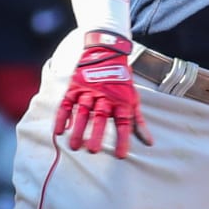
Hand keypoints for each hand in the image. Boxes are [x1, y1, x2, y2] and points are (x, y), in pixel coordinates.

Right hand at [53, 30, 153, 158]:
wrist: (106, 52)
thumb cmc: (121, 81)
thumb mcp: (132, 99)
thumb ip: (138, 122)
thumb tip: (149, 142)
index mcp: (120, 100)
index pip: (123, 122)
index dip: (122, 138)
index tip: (120, 155)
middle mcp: (104, 96)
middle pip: (101, 117)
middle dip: (97, 134)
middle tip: (92, 151)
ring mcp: (88, 91)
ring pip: (82, 111)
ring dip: (78, 129)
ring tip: (74, 146)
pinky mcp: (75, 88)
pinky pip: (67, 103)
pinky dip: (62, 116)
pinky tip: (60, 130)